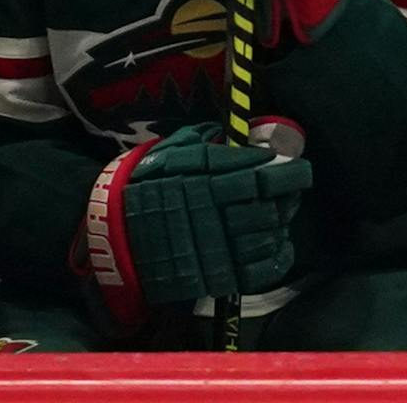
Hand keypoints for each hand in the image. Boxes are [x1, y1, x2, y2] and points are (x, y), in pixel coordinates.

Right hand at [80, 123, 312, 328]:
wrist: (111, 235)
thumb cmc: (144, 186)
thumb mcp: (171, 152)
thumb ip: (204, 140)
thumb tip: (233, 132)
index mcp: (207, 180)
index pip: (262, 174)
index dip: (287, 171)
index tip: (295, 167)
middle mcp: (215, 213)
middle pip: (270, 205)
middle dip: (286, 197)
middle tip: (288, 191)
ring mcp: (216, 248)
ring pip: (268, 235)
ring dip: (280, 225)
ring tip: (278, 216)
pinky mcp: (215, 275)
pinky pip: (258, 271)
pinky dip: (276, 258)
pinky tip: (280, 246)